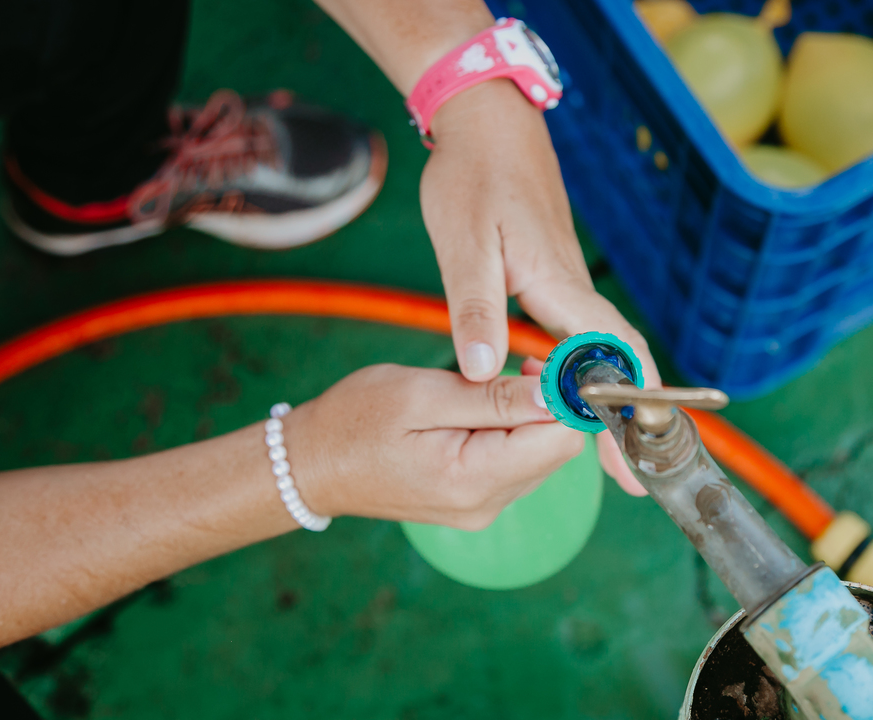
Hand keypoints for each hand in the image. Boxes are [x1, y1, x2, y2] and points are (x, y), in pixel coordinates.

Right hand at [284, 363, 584, 529]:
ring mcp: (481, 509)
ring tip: (483, 390)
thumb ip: (492, 397)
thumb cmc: (354, 420)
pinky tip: (478, 413)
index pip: (559, 440)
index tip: (541, 362)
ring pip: (539, 456)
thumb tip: (554, 394)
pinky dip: (510, 433)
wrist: (310, 465)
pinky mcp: (476, 504)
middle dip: (545, 405)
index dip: (562, 398)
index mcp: (473, 479)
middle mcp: (486, 505)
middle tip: (512, 368)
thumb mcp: (422, 394)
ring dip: (526, 417)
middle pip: (555, 449)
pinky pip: (516, 464)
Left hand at [420, 80, 659, 495]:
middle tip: (628, 477)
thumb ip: (475, 311)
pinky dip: (585, 372)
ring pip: (602, 350)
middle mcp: (574, 288)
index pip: (612, 354)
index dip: (626, 404)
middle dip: (627, 419)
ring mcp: (568, 283)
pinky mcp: (555, 277)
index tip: (631, 453)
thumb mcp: (464, 246)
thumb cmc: (473, 178)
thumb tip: (483, 374)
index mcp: (559, 284)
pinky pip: (583, 334)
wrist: (488, 123)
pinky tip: (566, 393)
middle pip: (618, 361)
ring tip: (607, 452)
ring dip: (608, 400)